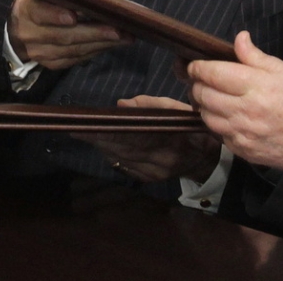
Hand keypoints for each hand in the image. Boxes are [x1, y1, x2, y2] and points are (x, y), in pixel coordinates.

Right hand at [7, 0, 126, 69]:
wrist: (20, 28)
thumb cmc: (41, 2)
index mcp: (27, 10)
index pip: (40, 13)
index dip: (56, 16)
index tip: (73, 17)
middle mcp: (30, 34)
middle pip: (63, 36)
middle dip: (93, 33)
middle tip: (117, 30)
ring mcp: (40, 53)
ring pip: (73, 50)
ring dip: (101, 44)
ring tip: (124, 38)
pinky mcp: (51, 64)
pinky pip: (76, 59)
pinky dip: (95, 51)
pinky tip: (112, 45)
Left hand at [73, 95, 218, 183]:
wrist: (206, 159)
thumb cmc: (190, 126)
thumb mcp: (176, 108)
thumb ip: (151, 105)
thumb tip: (121, 105)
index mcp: (168, 138)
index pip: (131, 134)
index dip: (108, 131)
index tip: (88, 125)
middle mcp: (159, 159)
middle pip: (122, 148)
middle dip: (98, 139)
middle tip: (76, 130)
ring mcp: (154, 172)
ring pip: (122, 159)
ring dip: (102, 147)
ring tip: (84, 136)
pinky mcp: (150, 179)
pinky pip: (126, 167)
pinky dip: (114, 157)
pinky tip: (104, 148)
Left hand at [187, 31, 282, 181]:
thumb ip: (256, 56)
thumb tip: (239, 38)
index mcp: (255, 86)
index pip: (212, 74)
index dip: (196, 68)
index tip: (193, 65)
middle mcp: (244, 111)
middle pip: (203, 95)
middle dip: (196, 85)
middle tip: (200, 80)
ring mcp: (241, 134)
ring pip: (206, 117)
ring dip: (203, 105)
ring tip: (210, 97)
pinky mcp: (243, 151)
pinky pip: (218, 135)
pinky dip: (216, 124)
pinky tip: (225, 117)